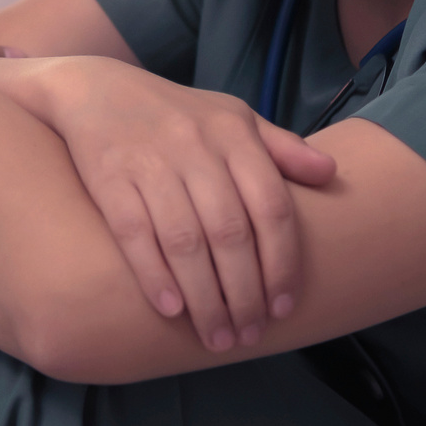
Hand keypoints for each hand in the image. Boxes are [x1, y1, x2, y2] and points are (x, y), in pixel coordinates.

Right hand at [42, 57, 336, 352]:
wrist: (95, 88)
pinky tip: (171, 310)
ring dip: (205, 298)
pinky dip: (154, 274)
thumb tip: (331, 173)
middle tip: (249, 334)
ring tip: (216, 337)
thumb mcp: (232, 117)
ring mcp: (150, 161)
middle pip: (231, 233)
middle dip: (245, 293)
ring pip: (186, 241)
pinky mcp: (109, 176)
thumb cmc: (175, 114)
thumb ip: (281, 147)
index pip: (271, 206)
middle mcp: (195, 146)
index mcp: (233, 133)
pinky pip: (135, 233)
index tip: (285, 307)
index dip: (282, 262)